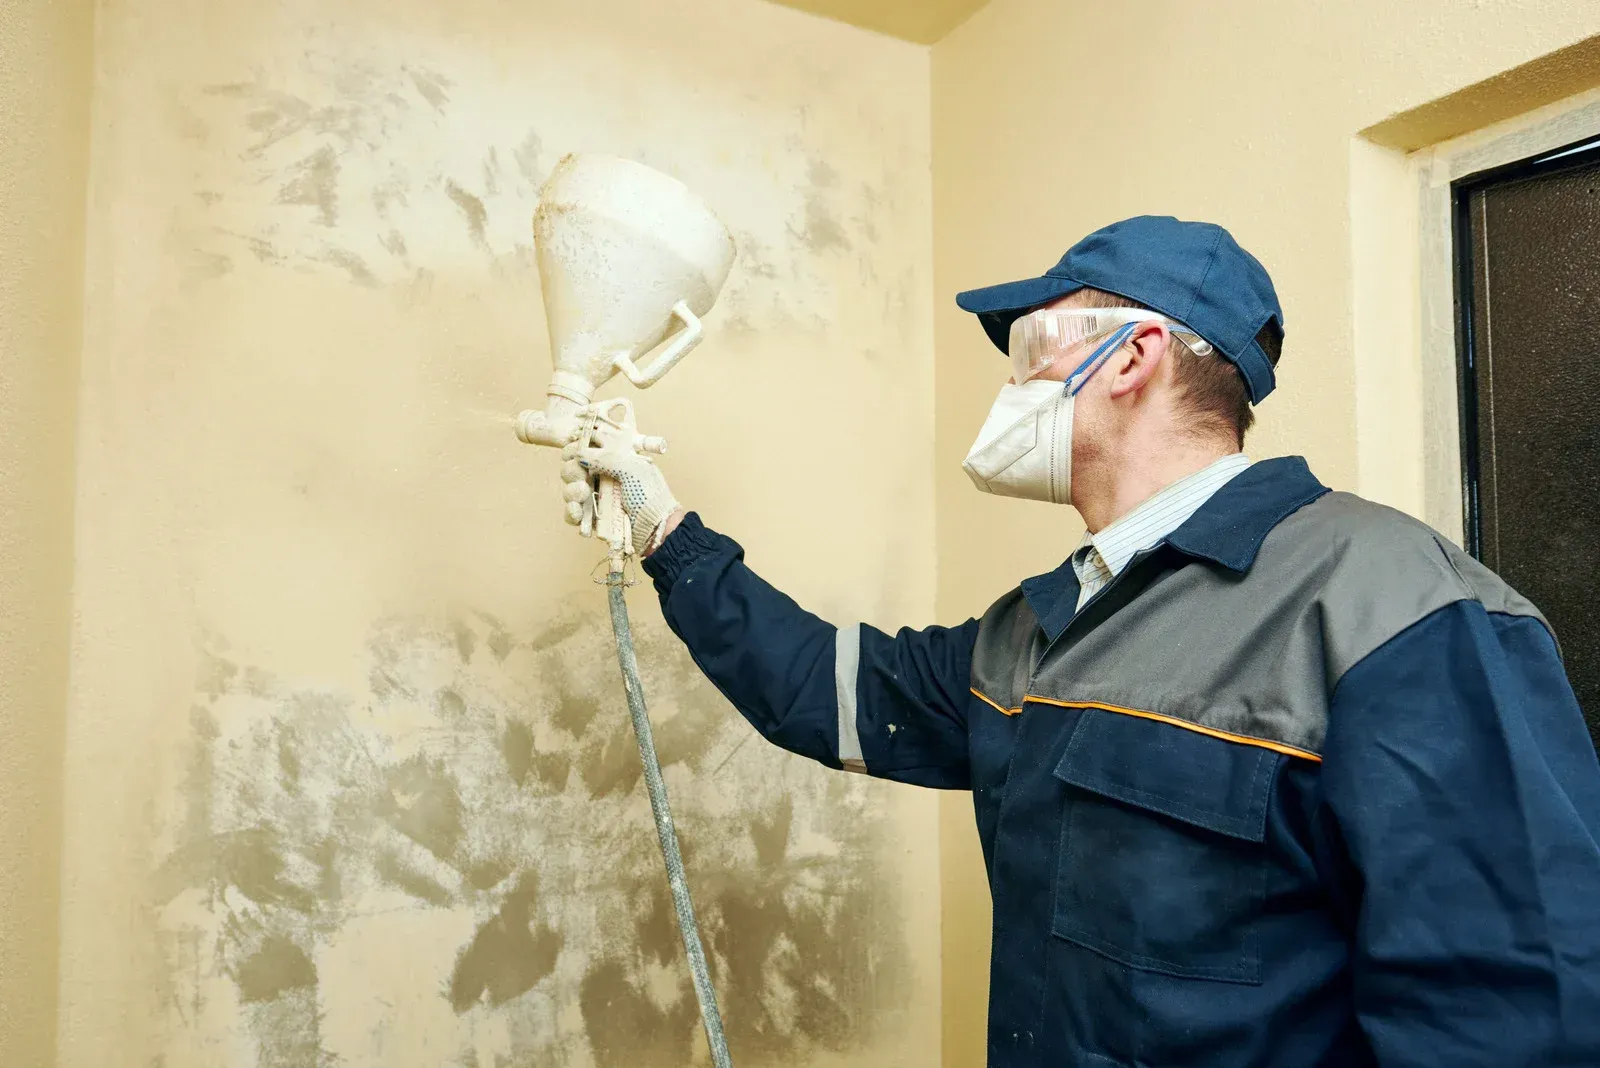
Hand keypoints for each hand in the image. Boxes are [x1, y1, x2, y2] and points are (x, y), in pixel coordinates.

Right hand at [560, 441, 680, 552]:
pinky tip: (577, 513)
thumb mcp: (632, 469)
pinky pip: (574, 513)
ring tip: (582, 494)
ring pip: (571, 490)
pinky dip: (572, 512)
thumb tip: (579, 453)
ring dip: (571, 491)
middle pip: (574, 468)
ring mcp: (598, 498)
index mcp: (615, 460)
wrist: (658, 529)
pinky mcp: (595, 518)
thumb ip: (606, 458)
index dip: (576, 449)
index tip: (573, 451)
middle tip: (582, 477)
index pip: (587, 449)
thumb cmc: (651, 496)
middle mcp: (604, 476)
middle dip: (572, 471)